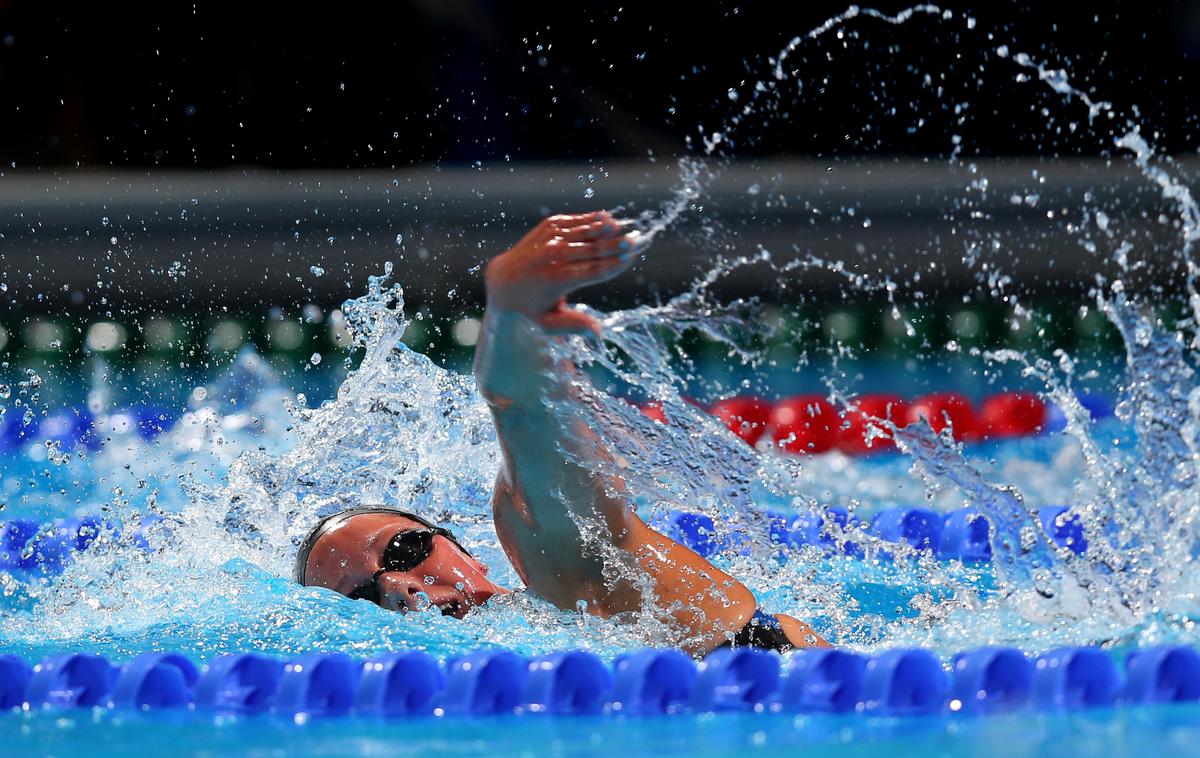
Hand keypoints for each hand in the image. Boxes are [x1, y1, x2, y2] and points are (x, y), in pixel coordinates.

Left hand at [485, 211, 635, 333]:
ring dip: (604, 229)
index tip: (630, 259)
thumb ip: (574, 326)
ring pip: (582, 232)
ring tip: (622, 227)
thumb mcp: (548, 323)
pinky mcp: (548, 227)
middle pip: (591, 250)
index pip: (591, 271)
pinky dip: (589, 219)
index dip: (613, 264)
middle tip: (635, 241)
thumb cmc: (531, 307)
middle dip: (615, 246)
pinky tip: (606, 218)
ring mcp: (549, 239)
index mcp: (555, 281)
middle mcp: (552, 257)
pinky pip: (573, 222)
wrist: (504, 280)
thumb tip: (599, 335)